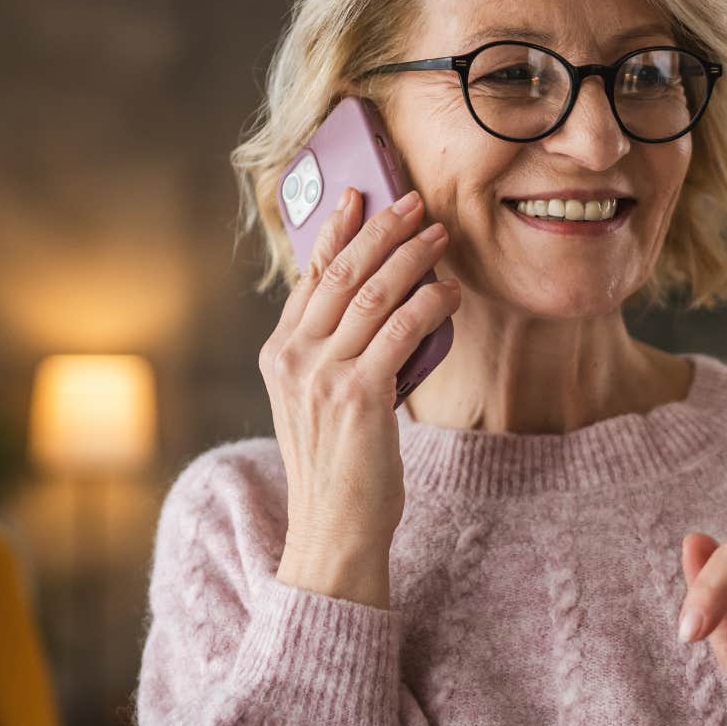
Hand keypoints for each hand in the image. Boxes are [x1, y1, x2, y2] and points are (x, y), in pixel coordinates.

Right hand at [260, 186, 460, 607]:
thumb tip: (383, 304)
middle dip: (380, 229)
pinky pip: (400, 331)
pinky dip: (429, 304)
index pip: (308, 276)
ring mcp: (322, 376)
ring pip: (372, 294)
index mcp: (278, 355)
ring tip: (440, 234)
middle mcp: (292, 358)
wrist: (333, 531)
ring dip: (411, 257)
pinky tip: (449, 292)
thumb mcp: (320, 402)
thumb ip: (335, 355)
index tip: (358, 194)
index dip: (334, 230)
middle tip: (414, 201)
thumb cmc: (337, 469)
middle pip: (341, 273)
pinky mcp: (359, 396)